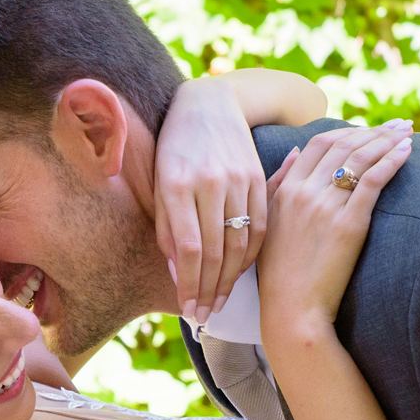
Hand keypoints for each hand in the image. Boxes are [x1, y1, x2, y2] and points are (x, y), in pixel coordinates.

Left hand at [155, 75, 269, 325]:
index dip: (189, 285)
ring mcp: (237, 181)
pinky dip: (250, 256)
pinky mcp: (257, 179)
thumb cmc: (175, 148)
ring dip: (229, 280)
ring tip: (218, 303)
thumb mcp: (160, 184)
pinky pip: (259, 227)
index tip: (187, 310)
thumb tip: (177, 275)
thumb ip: (167, 229)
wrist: (209, 103)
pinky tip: (238, 274)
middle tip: (203, 316)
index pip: (187, 250)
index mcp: (177, 186)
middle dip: (208, 291)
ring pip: (239, 243)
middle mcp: (209, 184)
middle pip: (214, 252)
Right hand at [255, 120, 411, 335]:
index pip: (319, 144)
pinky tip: (407, 151)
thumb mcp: (268, 224)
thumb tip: (295, 151)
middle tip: (396, 123)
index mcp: (285, 191)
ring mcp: (326, 207)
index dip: (346, 131)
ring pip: (361, 158)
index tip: (366, 129)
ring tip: (407, 131)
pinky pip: (373, 181)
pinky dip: (391, 161)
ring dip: (387, 140)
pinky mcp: (349, 224)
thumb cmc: (280, 275)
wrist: (292, 309)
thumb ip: (277, 184)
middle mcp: (304, 192)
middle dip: (373, 130)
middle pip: (343, 146)